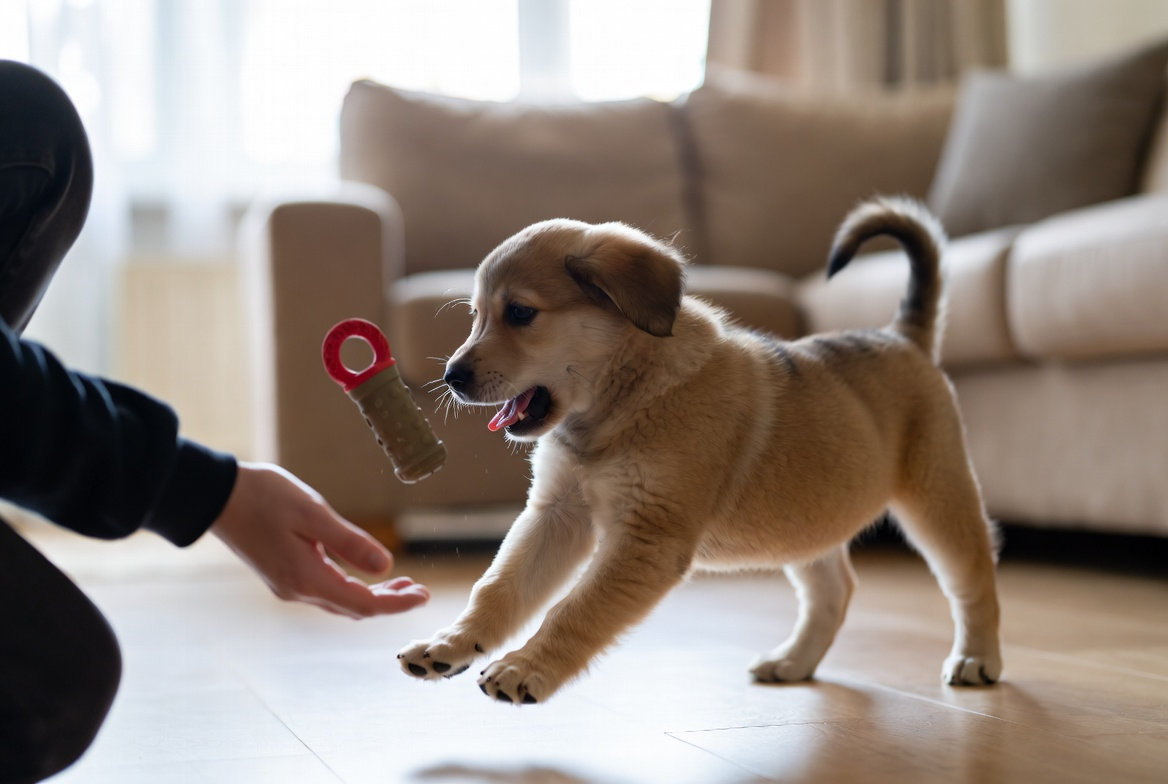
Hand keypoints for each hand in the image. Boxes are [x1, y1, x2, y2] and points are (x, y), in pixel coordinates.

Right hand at [210, 462, 428, 617]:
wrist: (216, 496)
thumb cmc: (265, 497)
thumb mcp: (313, 514)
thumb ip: (350, 543)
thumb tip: (386, 567)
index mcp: (306, 578)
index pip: (363, 604)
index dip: (396, 604)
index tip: (424, 596)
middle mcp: (297, 590)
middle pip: (353, 607)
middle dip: (388, 601)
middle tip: (419, 591)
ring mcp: (287, 585)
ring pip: (339, 601)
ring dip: (370, 595)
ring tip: (400, 583)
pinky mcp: (281, 575)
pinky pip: (325, 590)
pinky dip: (350, 587)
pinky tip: (362, 573)